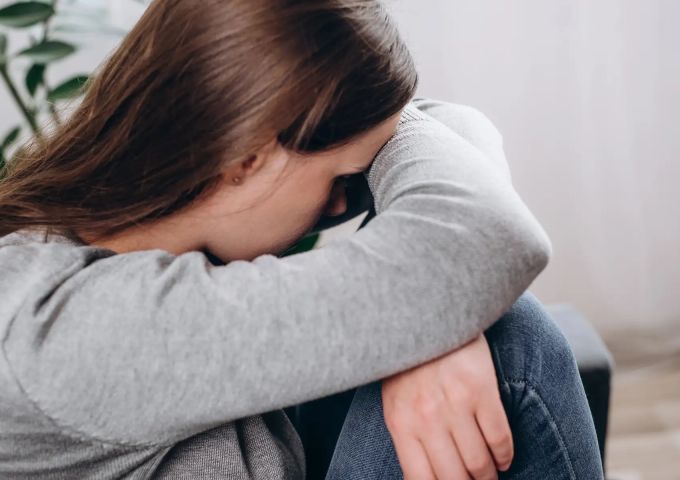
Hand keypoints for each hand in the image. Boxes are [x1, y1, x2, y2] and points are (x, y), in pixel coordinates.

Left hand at [381, 334, 512, 479]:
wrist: (424, 315)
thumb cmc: (409, 364)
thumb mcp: (396, 402)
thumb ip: (409, 438)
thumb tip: (425, 477)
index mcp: (401, 424)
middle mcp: (426, 419)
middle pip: (454, 478)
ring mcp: (454, 405)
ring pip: (480, 464)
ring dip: (488, 476)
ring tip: (490, 474)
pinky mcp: (481, 391)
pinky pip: (500, 439)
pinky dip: (505, 455)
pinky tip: (502, 456)